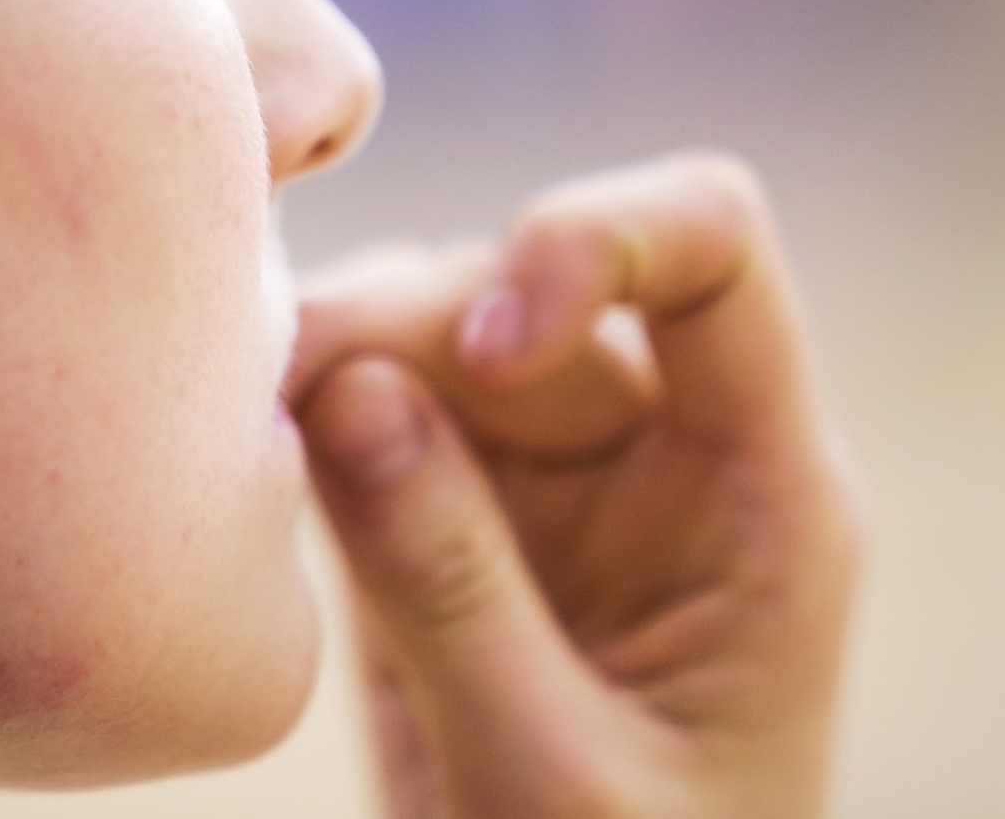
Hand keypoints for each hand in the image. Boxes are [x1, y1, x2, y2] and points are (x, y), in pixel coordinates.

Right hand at [289, 154, 860, 818]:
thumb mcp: (552, 779)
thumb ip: (451, 588)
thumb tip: (344, 388)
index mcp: (762, 491)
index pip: (713, 255)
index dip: (598, 239)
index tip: (486, 344)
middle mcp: (661, 452)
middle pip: (530, 293)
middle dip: (405, 325)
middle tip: (272, 393)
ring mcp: (553, 485)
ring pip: (432, 341)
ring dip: (333, 363)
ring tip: (242, 432)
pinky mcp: (454, 528)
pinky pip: (371, 421)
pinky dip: (300, 427)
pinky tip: (244, 465)